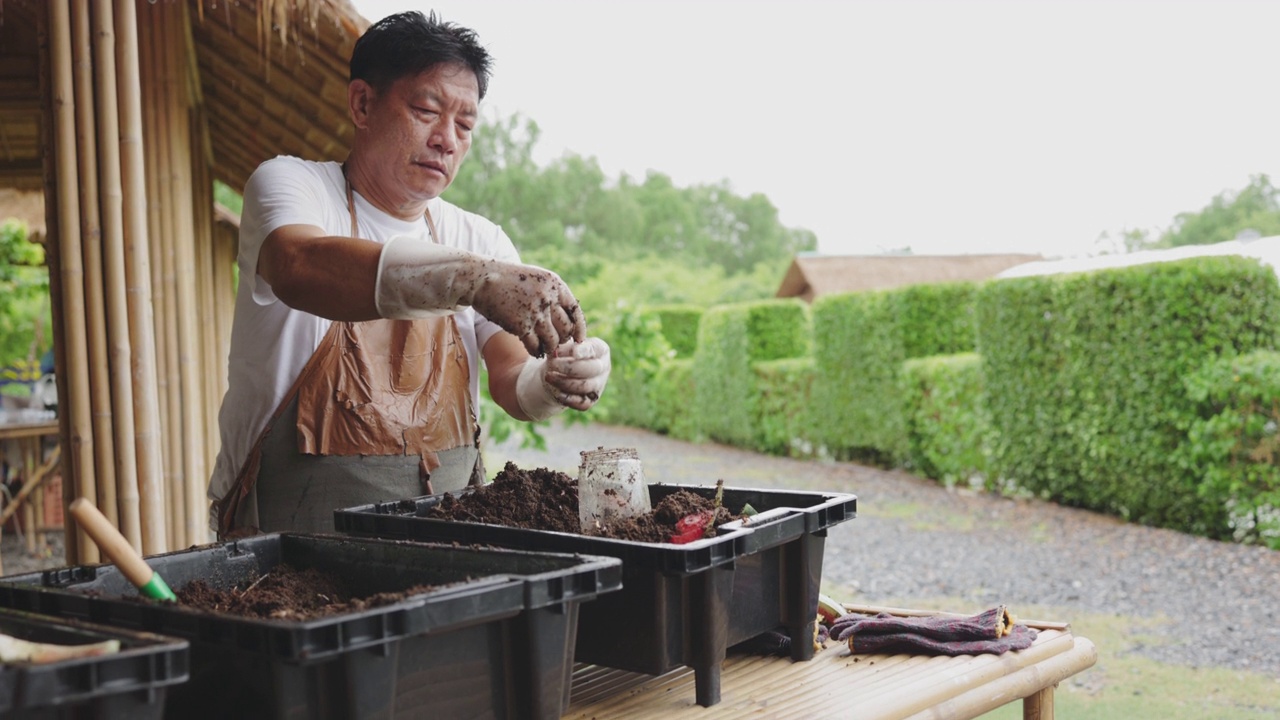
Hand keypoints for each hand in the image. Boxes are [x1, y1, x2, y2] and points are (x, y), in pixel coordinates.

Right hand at [470, 261, 586, 356]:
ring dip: (550, 348)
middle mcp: (548, 297)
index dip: (579, 327)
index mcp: (555, 284)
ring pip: (553, 341)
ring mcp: (534, 312)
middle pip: (567, 328)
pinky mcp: (520, 325)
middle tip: (557, 344)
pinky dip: (536, 352)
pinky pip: (536, 346)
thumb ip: (552, 294)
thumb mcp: (536, 278)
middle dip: (564, 339)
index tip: (578, 339)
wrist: (481, 278)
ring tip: (545, 349)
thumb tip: (567, 320)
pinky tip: (534, 351)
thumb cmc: (508, 279)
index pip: (575, 310)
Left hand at [543, 338, 610, 410]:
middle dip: (570, 367)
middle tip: (552, 364)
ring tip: (548, 376)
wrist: (557, 373)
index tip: (573, 352)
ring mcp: (599, 385)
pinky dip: (570, 399)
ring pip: (586, 386)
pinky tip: (558, 394)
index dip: (584, 351)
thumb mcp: (562, 347)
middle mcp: (603, 367)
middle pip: (592, 369)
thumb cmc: (562, 355)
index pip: (594, 349)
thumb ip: (561, 348)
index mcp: (600, 349)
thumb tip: (556, 353)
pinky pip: (583, 403)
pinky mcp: (591, 400)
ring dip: (565, 382)